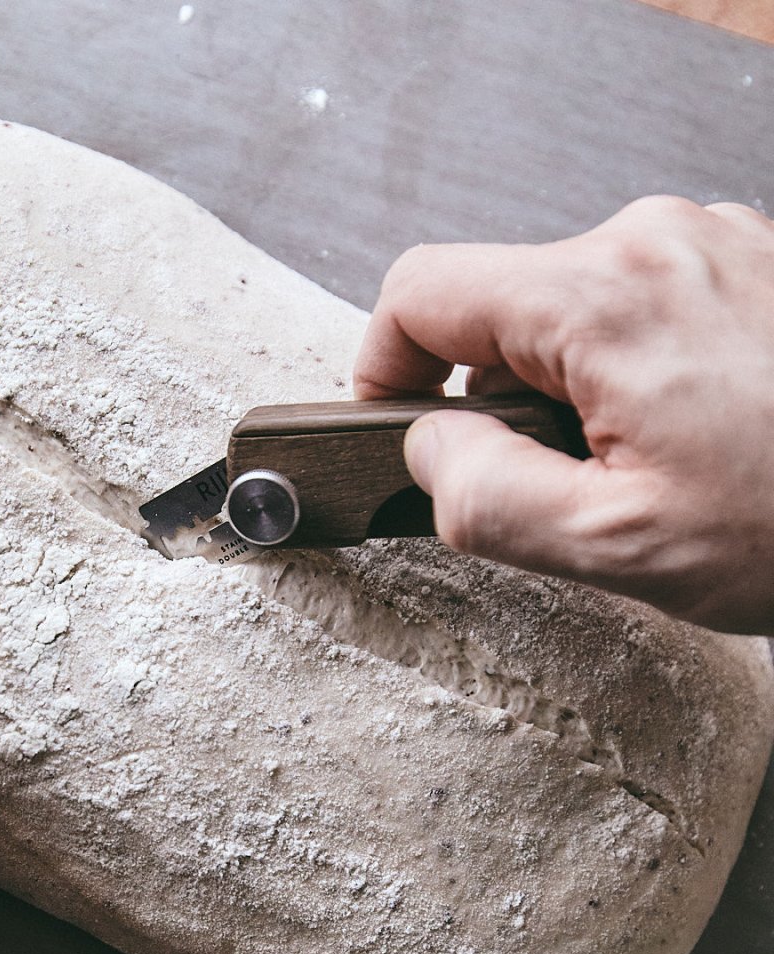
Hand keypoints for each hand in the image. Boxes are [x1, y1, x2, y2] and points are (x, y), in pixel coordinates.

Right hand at [354, 196, 773, 633]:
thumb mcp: (614, 546)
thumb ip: (481, 497)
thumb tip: (426, 446)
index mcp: (606, 297)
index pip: (423, 291)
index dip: (383, 363)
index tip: (392, 422)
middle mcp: (655, 241)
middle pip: (498, 301)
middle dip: (489, 393)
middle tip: (544, 484)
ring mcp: (708, 243)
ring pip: (566, 306)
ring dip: (561, 388)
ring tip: (632, 467)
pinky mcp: (742, 263)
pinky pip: (634, 304)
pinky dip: (619, 369)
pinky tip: (677, 434)